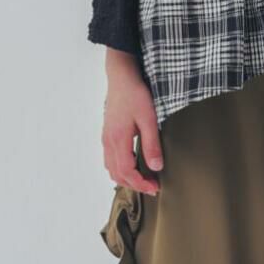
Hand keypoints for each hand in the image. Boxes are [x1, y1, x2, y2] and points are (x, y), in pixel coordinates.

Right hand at [101, 48, 162, 194]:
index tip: (155, 187)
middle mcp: (108, 142)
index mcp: (118, 139)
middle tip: (152, 187)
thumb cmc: (135, 94)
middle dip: (134, 184)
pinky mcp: (108, 134)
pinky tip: (133, 167)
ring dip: (126, 178)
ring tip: (144, 179)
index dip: (140, 184)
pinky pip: (110, 159)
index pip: (127, 172)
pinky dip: (120, 169)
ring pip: (112, 168)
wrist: (121, 76)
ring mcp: (106, 138)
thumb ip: (152, 144)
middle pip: (117, 174)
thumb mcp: (149, 119)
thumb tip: (156, 167)